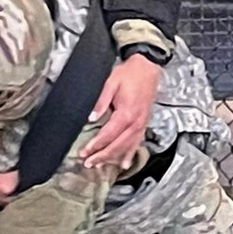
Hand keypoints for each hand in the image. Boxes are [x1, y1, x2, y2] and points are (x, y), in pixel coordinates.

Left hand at [78, 55, 161, 169]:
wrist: (148, 67)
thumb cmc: (129, 73)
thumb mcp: (111, 82)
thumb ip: (101, 101)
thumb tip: (91, 117)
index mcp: (127, 113)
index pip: (108, 135)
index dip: (95, 145)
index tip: (84, 152)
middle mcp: (136, 122)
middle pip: (117, 145)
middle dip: (102, 156)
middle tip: (88, 163)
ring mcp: (142, 124)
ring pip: (127, 147)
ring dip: (114, 158)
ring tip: (101, 166)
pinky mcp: (144, 123)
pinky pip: (137, 143)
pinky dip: (130, 154)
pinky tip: (125, 163)